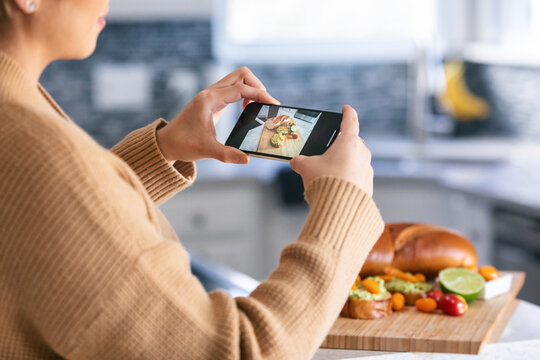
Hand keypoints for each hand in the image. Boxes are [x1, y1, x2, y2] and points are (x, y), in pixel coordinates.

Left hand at [156, 67, 278, 163]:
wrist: (166, 143)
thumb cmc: (183, 144)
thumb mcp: (206, 150)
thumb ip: (227, 154)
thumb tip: (246, 159)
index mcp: (209, 100)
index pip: (241, 88)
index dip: (260, 94)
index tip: (273, 104)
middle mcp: (210, 92)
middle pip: (241, 74)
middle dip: (258, 86)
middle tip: (266, 104)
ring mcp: (211, 94)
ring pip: (237, 79)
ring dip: (252, 88)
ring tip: (259, 107)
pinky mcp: (213, 100)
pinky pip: (233, 88)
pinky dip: (245, 94)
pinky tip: (248, 108)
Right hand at [290, 105, 372, 196]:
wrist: (339, 208)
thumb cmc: (324, 182)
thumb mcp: (305, 167)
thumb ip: (300, 161)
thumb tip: (296, 162)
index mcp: (349, 142)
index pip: (350, 120)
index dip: (347, 112)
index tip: (345, 108)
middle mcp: (361, 153)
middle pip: (352, 142)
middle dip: (342, 144)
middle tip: (329, 149)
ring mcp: (367, 169)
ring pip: (355, 160)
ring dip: (345, 162)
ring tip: (329, 173)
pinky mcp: (368, 185)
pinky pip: (357, 176)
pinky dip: (348, 177)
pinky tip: (335, 186)